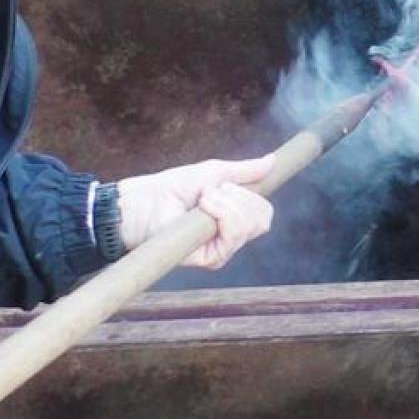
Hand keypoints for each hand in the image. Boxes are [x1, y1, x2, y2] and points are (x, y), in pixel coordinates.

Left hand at [115, 155, 276, 268]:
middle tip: (211, 192)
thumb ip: (245, 171)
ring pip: (250, 226)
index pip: (264, 212)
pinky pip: (233, 236)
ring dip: (227, 203)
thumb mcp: (214, 172)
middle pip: (262, 220)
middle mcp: (232, 237)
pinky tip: (202, 208)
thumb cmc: (172, 188)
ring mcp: (222, 249)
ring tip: (203, 199)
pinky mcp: (212, 258)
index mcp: (234, 218)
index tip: (227, 184)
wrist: (145, 202)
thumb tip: (273, 160)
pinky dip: (221, 213)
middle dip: (240, 197)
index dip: (252, 195)